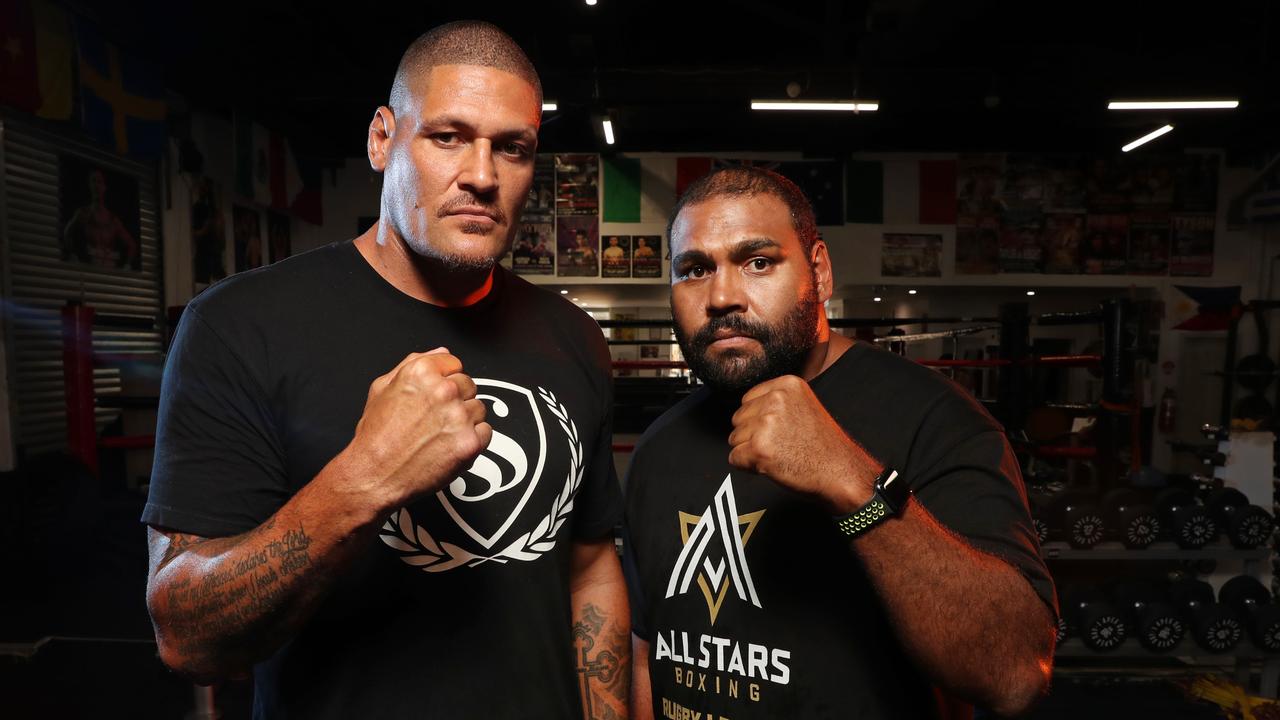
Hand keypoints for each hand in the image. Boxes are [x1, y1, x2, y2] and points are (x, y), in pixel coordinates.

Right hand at [347, 347, 490, 507]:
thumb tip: (441, 354)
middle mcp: (443, 390)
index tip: (436, 396)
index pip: (454, 364)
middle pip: (469, 385)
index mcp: (421, 372)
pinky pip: (486, 433)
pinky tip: (449, 446)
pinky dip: (473, 440)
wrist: (374, 476)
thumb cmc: (375, 437)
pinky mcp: (469, 442)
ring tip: (439, 435)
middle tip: (434, 419)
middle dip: (456, 400)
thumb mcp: (382, 387)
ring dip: (465, 421)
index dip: (445, 381)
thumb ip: (413, 363)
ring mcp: (458, 417)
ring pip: (479, 409)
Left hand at [728, 375, 879, 512]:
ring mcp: (766, 423)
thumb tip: (747, 410)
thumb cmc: (824, 447)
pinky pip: (734, 458)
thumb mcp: (804, 407)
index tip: (778, 432)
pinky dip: (748, 467)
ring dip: (749, 452)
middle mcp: (776, 399)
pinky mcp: (759, 448)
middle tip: (780, 446)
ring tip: (779, 455)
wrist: (842, 473)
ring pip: (734, 439)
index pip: (748, 399)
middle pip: (738, 418)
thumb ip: (776, 403)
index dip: (758, 420)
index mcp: (787, 385)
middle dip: (751, 435)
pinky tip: (771, 466)